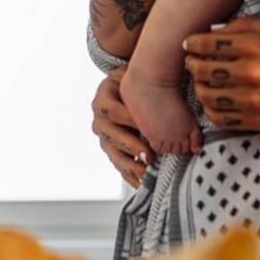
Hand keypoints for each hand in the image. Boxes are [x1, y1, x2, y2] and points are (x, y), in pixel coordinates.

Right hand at [91, 70, 152, 187]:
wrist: (121, 88)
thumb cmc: (131, 81)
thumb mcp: (131, 75)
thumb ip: (140, 81)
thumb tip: (160, 85)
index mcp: (102, 100)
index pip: (114, 111)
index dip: (129, 120)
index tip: (147, 128)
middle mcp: (99, 121)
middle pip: (112, 136)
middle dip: (132, 146)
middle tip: (150, 155)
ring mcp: (104, 138)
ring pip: (114, 154)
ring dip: (130, 164)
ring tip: (146, 172)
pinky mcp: (111, 150)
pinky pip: (118, 165)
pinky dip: (129, 175)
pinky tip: (141, 184)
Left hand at [184, 18, 259, 137]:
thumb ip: (244, 26)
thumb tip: (213, 30)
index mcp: (255, 46)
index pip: (209, 44)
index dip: (193, 44)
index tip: (189, 44)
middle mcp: (251, 72)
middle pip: (203, 70)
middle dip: (192, 64)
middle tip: (191, 62)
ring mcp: (252, 99)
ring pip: (207, 95)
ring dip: (198, 88)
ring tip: (200, 83)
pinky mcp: (256, 121)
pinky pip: (220, 118)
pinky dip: (210, 110)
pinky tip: (212, 103)